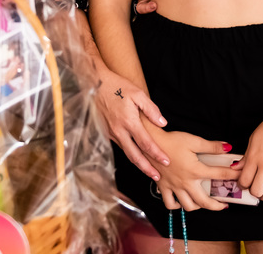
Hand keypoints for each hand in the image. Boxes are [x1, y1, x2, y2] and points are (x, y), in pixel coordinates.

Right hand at [93, 66, 169, 180]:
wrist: (95, 84)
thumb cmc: (117, 86)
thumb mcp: (137, 93)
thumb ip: (151, 109)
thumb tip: (163, 123)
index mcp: (128, 122)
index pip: (145, 143)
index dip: (157, 154)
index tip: (166, 161)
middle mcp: (119, 131)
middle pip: (134, 156)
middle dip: (147, 168)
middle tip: (158, 178)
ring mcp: (111, 133)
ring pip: (126, 153)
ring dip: (138, 164)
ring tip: (149, 171)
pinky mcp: (106, 133)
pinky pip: (120, 147)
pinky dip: (129, 154)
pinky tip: (136, 157)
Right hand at [152, 130, 237, 211]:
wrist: (149, 143)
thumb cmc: (172, 140)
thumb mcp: (194, 141)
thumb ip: (212, 146)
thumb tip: (228, 148)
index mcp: (195, 170)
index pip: (219, 175)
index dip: (233, 176)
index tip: (240, 178)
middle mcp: (185, 182)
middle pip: (204, 201)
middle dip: (217, 206)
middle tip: (224, 205)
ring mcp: (174, 187)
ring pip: (188, 206)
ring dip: (198, 207)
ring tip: (204, 202)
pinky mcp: (163, 187)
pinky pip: (170, 203)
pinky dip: (177, 205)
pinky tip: (182, 201)